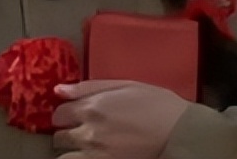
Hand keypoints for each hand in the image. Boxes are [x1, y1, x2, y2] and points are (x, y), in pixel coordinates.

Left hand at [51, 80, 189, 158]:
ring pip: (64, 154)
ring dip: (72, 149)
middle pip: (59, 135)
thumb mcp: (126, 85)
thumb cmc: (157, 104)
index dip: (66, 113)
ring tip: (88, 146)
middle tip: (84, 130)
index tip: (75, 114)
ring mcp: (94, 151)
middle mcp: (88, 130)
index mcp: (93, 106)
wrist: (177, 131)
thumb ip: (90, 87)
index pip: (59, 112)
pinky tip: (94, 154)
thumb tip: (59, 90)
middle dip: (68, 131)